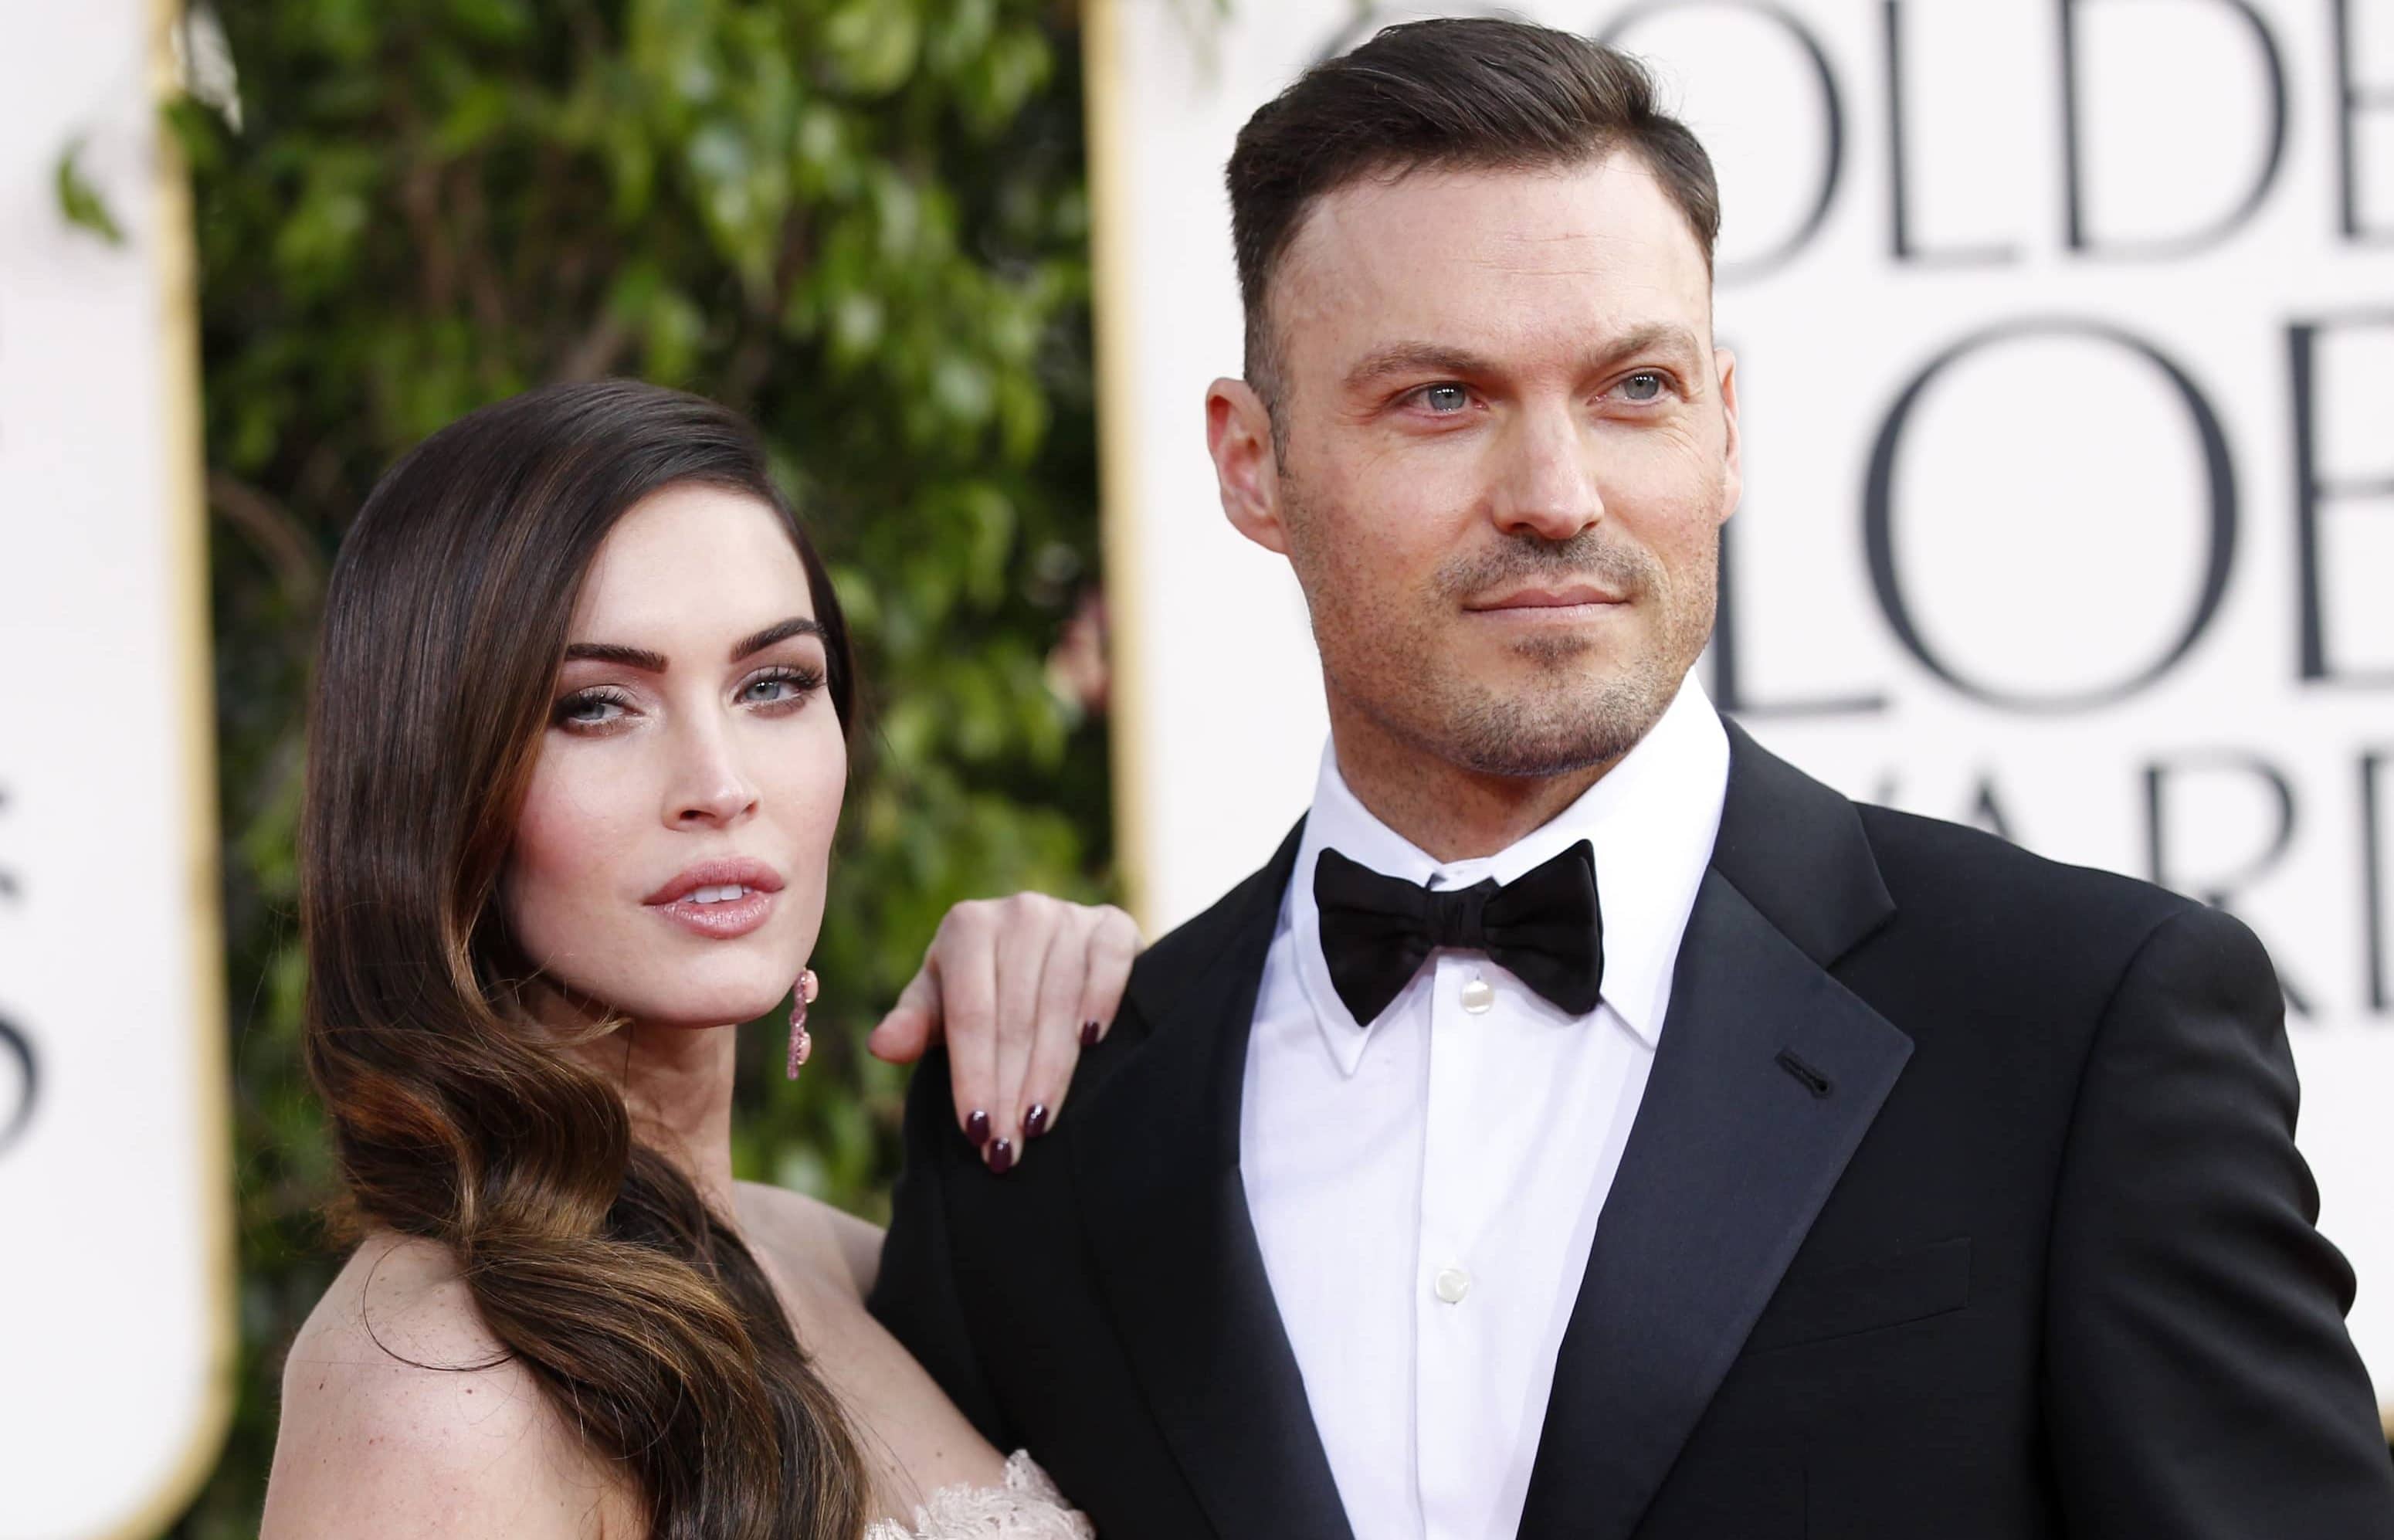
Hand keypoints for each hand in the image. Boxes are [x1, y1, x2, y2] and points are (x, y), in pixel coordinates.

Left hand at [868, 893, 1141, 1171]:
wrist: (1051, 950)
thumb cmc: (985, 987)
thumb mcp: (943, 1002)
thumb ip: (914, 1024)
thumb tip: (882, 1046)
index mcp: (968, 926)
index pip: (970, 1014)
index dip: (973, 1076)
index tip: (977, 1132)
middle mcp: (1019, 913)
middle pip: (1015, 1017)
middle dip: (1009, 1090)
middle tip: (1007, 1149)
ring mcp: (1069, 916)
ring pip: (1060, 1003)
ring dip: (1051, 1071)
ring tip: (1038, 1124)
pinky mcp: (1113, 924)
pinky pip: (1111, 965)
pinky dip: (1102, 1003)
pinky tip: (1093, 1045)